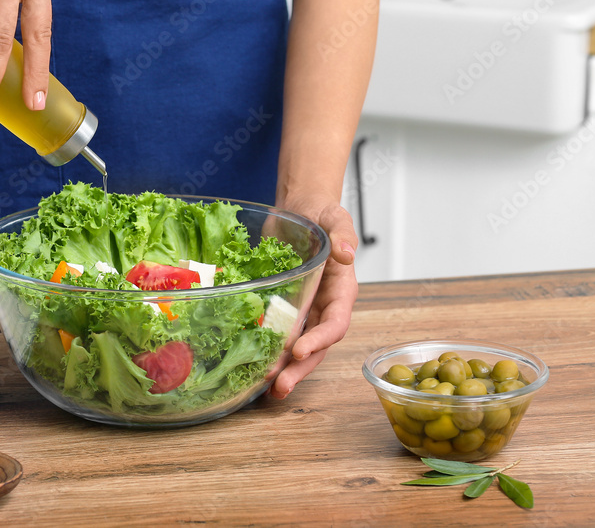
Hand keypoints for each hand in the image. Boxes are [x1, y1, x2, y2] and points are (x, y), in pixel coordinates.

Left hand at [270, 199, 357, 398]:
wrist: (300, 209)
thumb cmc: (321, 212)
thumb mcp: (335, 217)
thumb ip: (343, 234)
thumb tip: (347, 254)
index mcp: (341, 291)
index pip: (335, 324)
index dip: (319, 340)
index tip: (300, 351)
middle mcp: (324, 306)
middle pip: (316, 346)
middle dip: (299, 368)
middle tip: (279, 386)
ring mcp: (304, 309)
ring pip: (296, 346)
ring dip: (282, 366)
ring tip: (262, 385)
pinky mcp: (283, 306)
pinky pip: (276, 331)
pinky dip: (265, 347)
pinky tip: (248, 362)